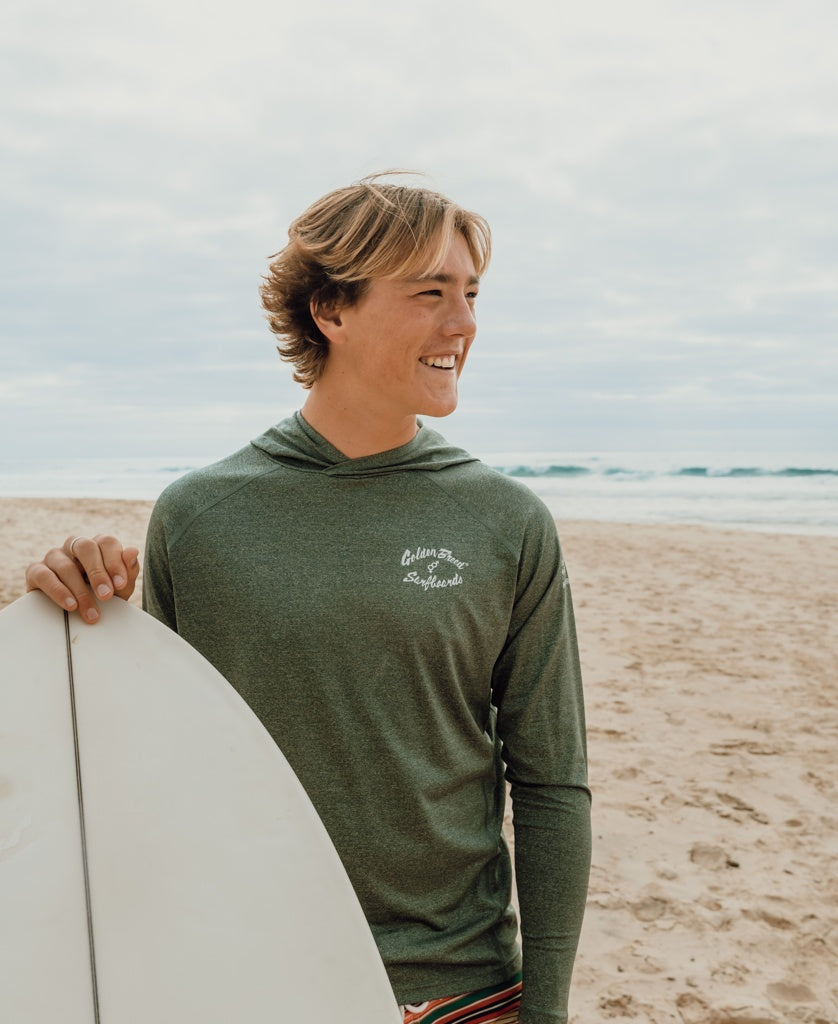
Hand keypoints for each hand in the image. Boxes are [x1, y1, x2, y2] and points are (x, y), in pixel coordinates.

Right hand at [25, 534, 140, 623]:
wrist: (76, 615)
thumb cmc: (101, 596)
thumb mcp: (120, 588)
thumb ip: (128, 571)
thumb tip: (133, 551)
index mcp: (97, 546)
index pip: (107, 542)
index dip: (115, 562)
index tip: (120, 585)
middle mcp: (74, 546)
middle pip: (85, 547)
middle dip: (98, 573)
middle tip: (106, 596)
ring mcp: (54, 556)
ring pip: (65, 565)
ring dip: (80, 591)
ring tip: (90, 612)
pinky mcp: (36, 571)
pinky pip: (44, 576)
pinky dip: (58, 591)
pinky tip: (70, 605)